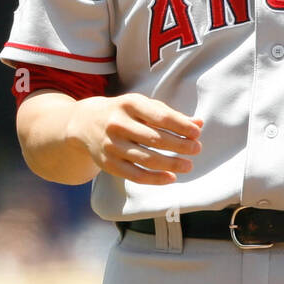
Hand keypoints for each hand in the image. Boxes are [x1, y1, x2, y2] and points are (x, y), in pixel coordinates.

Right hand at [66, 93, 202, 184]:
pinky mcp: (108, 164)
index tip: (197, 133)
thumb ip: (170, 115)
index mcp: (129, 104)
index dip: (181, 126)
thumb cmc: (123, 113)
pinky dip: (155, 179)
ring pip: (146, 158)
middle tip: (197, 149)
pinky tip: (171, 177)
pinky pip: (135, 175)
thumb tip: (198, 123)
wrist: (85, 123)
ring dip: (171, 164)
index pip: (160, 116)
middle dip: (180, 145)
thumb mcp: (142, 106)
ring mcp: (111, 145)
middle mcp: (118, 123)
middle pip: (155, 139)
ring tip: (188, 164)